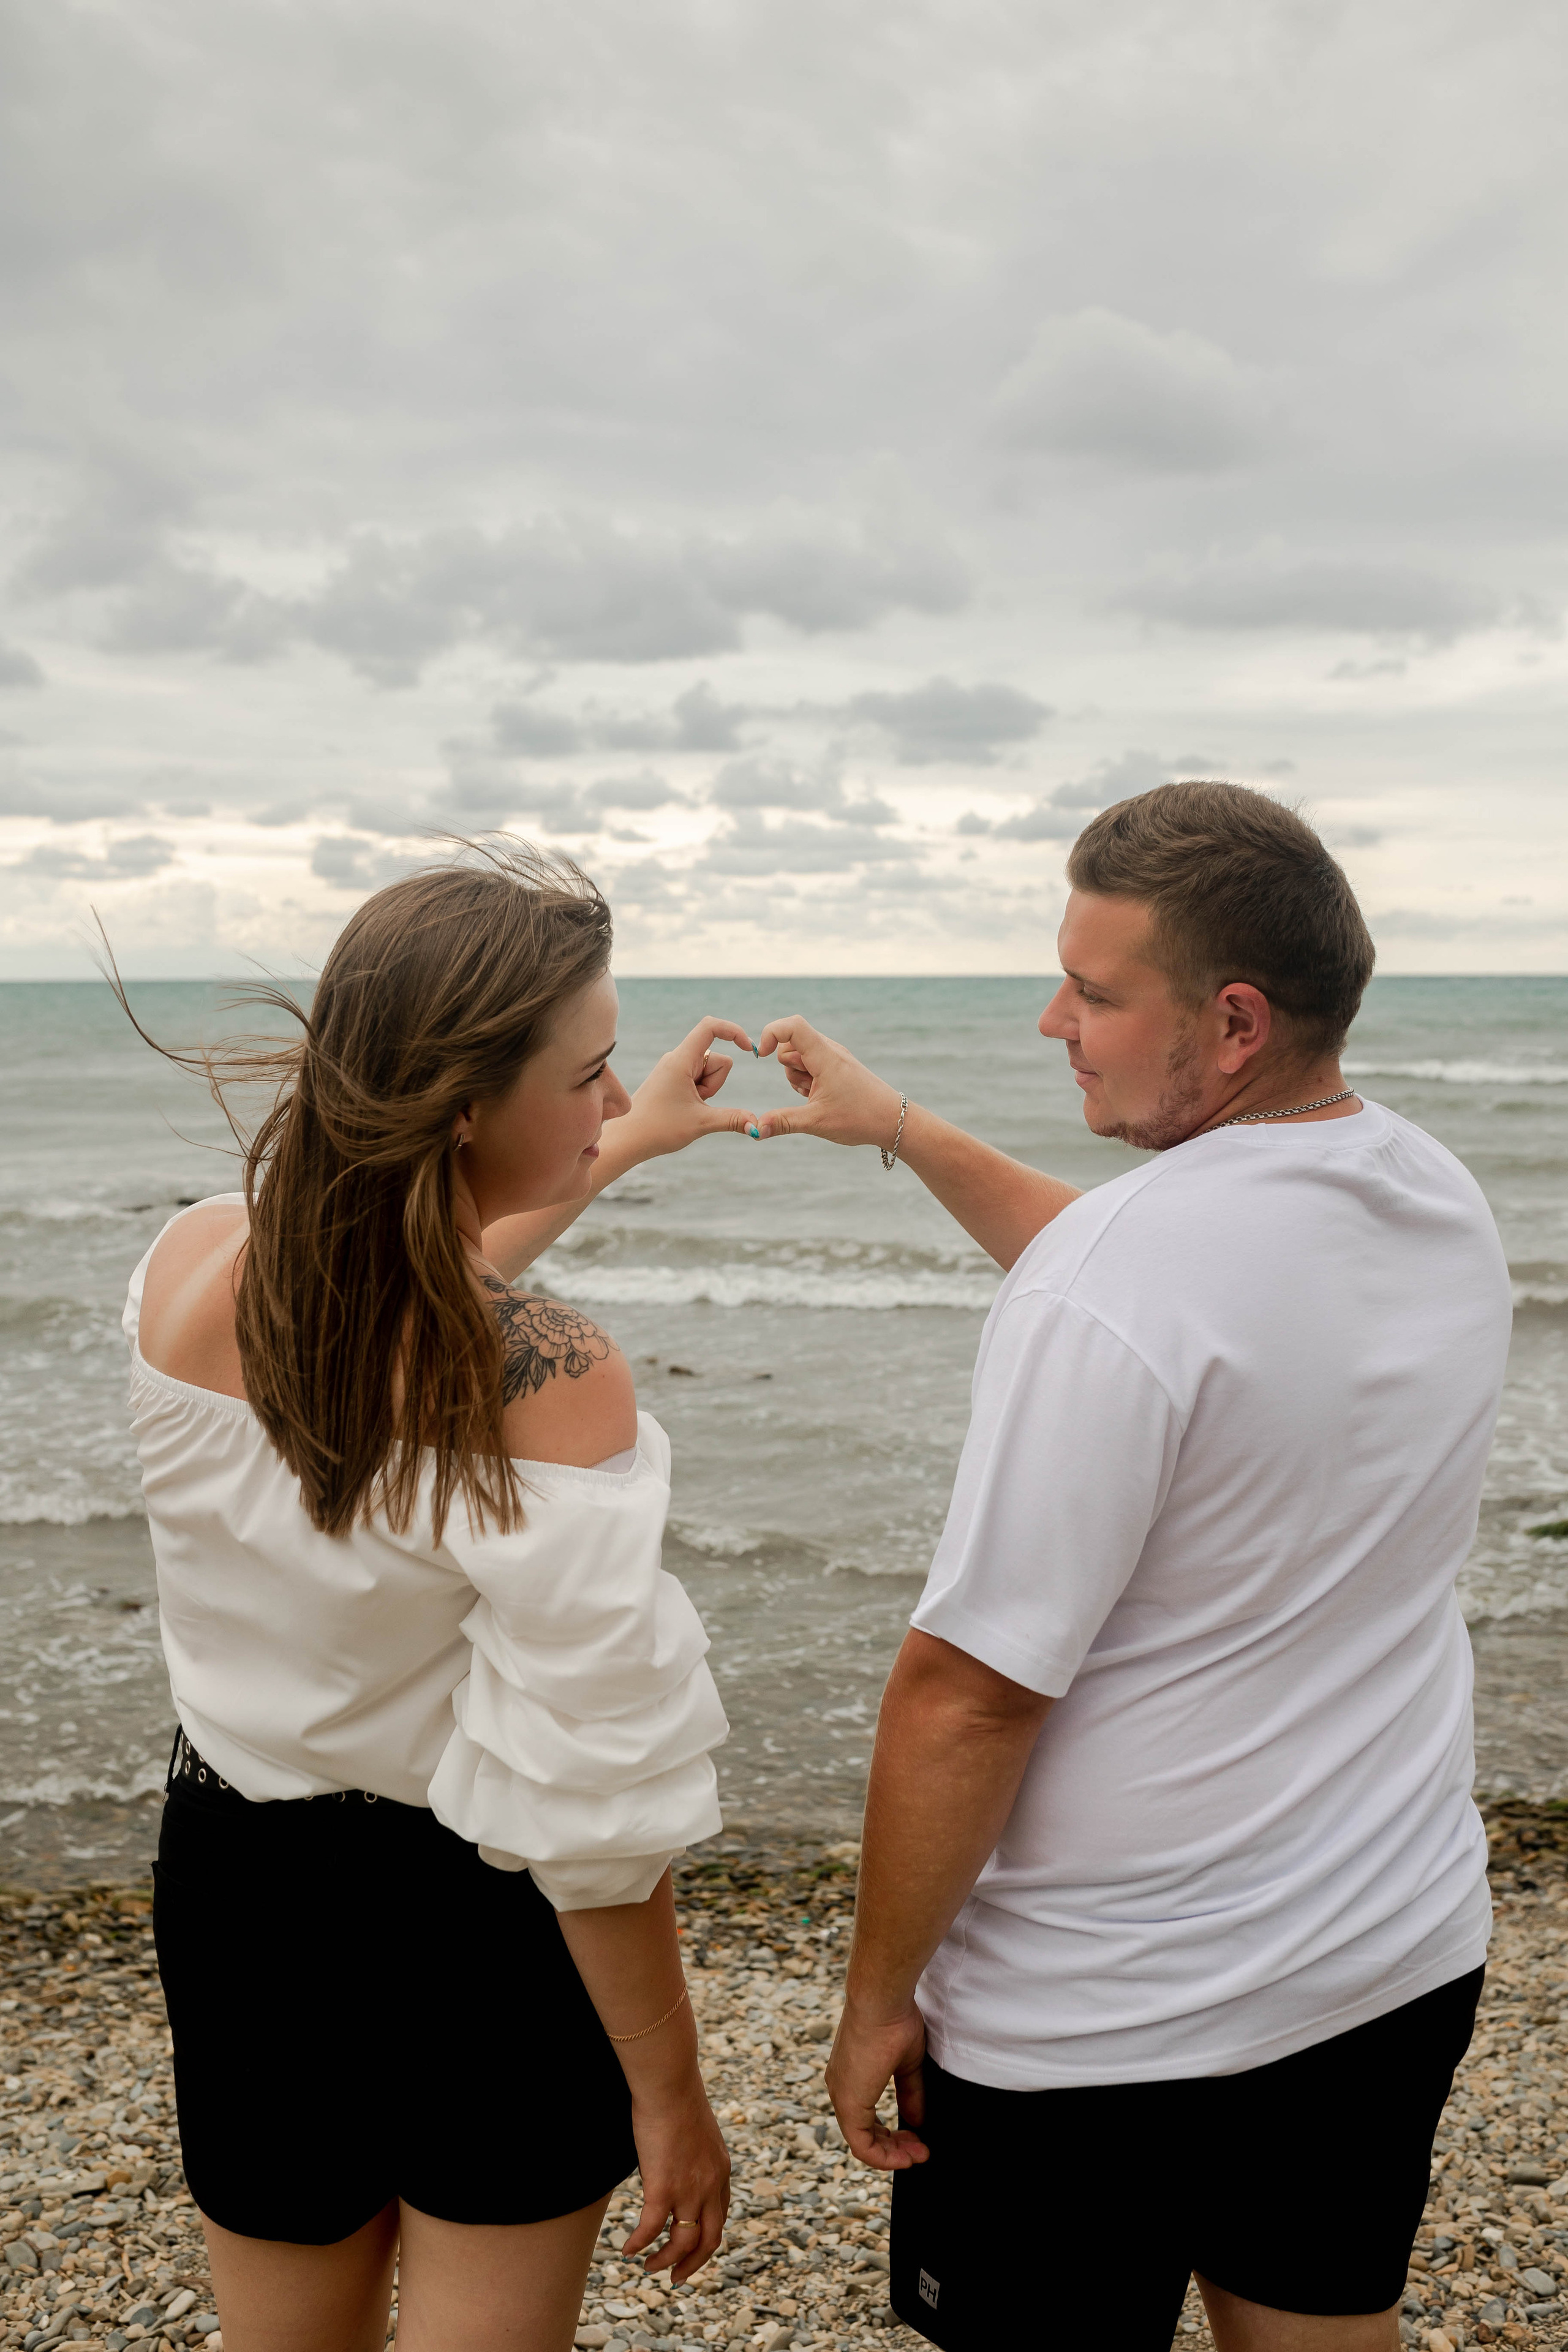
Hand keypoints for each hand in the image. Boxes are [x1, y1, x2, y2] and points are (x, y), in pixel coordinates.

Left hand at [619, 1017, 756, 1160]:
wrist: (628, 1139)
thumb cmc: (658, 1128)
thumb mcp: (701, 1123)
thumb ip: (732, 1119)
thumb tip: (757, 1125)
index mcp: (681, 1059)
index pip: (710, 1026)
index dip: (733, 1031)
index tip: (748, 1049)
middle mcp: (677, 1058)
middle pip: (718, 1058)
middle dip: (716, 1082)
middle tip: (697, 1102)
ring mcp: (675, 1067)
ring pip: (710, 1071)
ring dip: (708, 1090)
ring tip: (687, 1107)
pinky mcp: (673, 1077)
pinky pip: (699, 1078)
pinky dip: (700, 1092)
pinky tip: (683, 1107)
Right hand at [621, 2076, 731, 2283]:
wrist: (669, 2083)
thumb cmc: (677, 2098)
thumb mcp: (698, 2133)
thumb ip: (694, 2155)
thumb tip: (675, 2164)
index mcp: (721, 2172)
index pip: (720, 2217)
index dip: (706, 2239)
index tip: (691, 2250)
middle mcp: (711, 2185)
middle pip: (710, 2240)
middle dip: (693, 2264)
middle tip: (676, 2277)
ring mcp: (689, 2189)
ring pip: (683, 2242)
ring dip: (665, 2260)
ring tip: (649, 2267)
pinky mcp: (664, 2187)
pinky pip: (651, 2229)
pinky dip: (639, 2244)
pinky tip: (626, 2250)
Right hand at [753, 1016, 905, 1149]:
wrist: (893, 1121)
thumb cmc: (860, 1118)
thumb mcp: (816, 1122)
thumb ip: (783, 1122)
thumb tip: (755, 1130)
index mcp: (825, 1057)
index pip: (792, 1025)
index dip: (771, 1033)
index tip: (762, 1056)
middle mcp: (830, 1051)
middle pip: (791, 1043)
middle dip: (788, 1067)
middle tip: (808, 1091)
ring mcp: (834, 1057)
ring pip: (799, 1056)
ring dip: (798, 1076)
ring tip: (817, 1096)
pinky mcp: (837, 1066)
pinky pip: (811, 1065)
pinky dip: (808, 1080)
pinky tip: (821, 1097)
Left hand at [824, 1997, 929, 2170]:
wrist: (881, 2001)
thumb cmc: (894, 2021)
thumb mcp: (907, 2064)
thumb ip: (910, 2093)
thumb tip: (918, 2120)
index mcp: (852, 2078)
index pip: (866, 2121)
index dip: (891, 2137)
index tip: (917, 2138)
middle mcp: (841, 2089)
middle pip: (865, 2135)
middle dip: (895, 2148)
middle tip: (921, 2151)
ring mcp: (842, 2096)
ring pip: (862, 2142)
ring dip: (892, 2153)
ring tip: (919, 2154)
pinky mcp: (847, 2102)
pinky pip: (861, 2144)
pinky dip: (884, 2155)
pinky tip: (906, 2156)